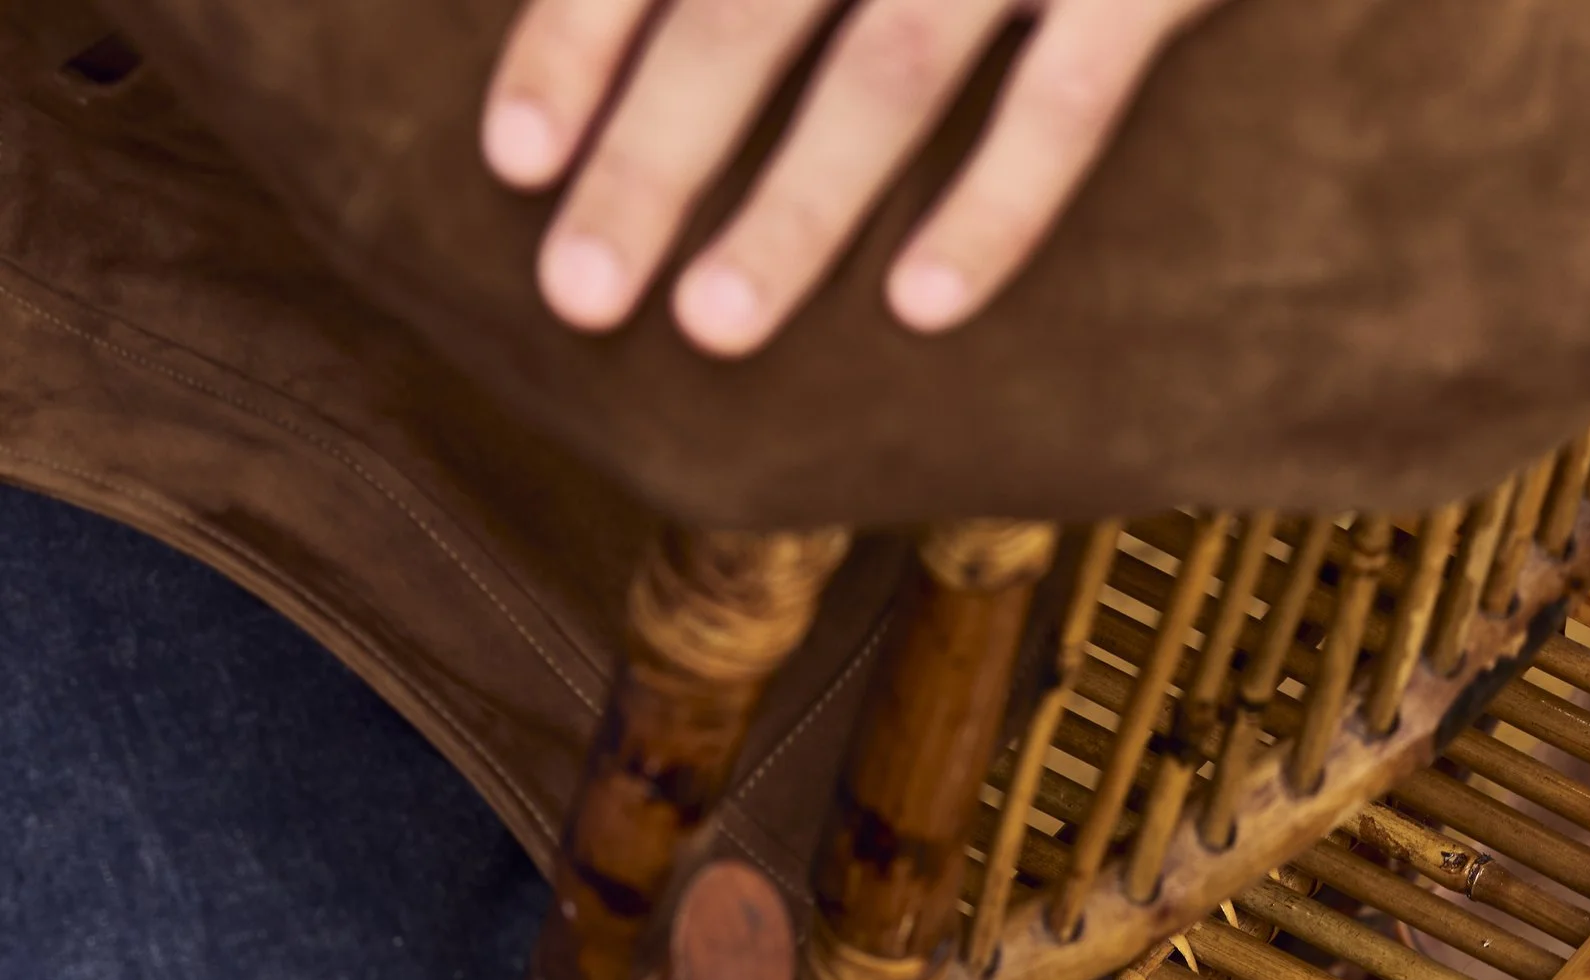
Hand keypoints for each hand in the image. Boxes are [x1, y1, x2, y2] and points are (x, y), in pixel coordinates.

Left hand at [482, 0, 1229, 355]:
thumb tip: (669, 42)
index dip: (577, 37)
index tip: (511, 164)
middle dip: (649, 152)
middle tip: (577, 297)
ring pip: (889, 61)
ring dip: (790, 200)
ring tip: (709, 326)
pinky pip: (1071, 94)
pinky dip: (996, 201)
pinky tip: (924, 308)